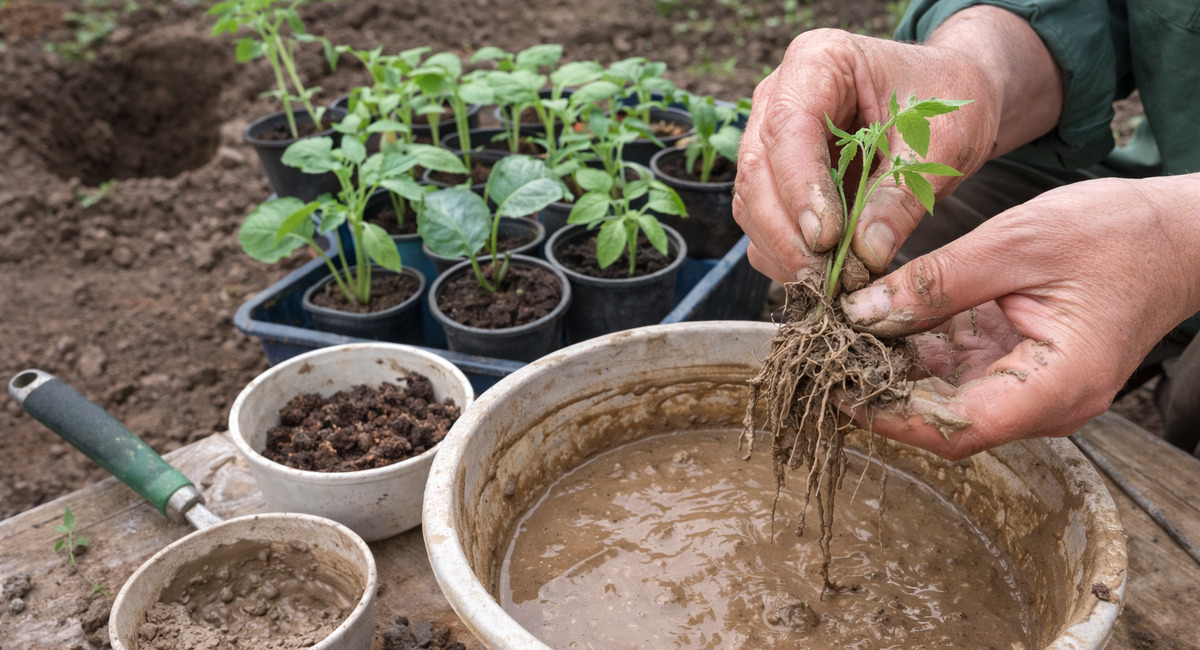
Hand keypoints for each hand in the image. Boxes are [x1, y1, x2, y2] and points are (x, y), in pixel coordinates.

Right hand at [733, 7, 1060, 283]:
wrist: (944, 102)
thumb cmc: (944, 103)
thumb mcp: (940, 142)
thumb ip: (903, 193)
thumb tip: (867, 252)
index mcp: (817, 62)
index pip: (788, 126)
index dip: (801, 187)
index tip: (825, 238)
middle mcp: (777, 96)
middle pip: (757, 170)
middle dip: (785, 231)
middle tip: (823, 278)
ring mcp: (768, 137)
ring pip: (750, 201)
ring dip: (781, 250)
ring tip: (827, 284)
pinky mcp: (772, 176)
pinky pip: (761, 221)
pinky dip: (783, 255)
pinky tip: (818, 277)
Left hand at [839, 175, 1199, 458]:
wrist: (1176, 235)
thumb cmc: (1116, 234)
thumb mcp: (1017, 244)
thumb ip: (937, 282)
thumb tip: (861, 314)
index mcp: (1057, 384)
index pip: (957, 428)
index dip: (889, 417)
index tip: (837, 388)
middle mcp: (1045, 402)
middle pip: (944, 420)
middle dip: (880, 392)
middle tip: (823, 355)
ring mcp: (1032, 389)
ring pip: (944, 398)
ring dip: (893, 369)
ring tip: (840, 334)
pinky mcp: (1019, 367)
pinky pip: (958, 372)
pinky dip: (918, 350)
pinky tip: (880, 321)